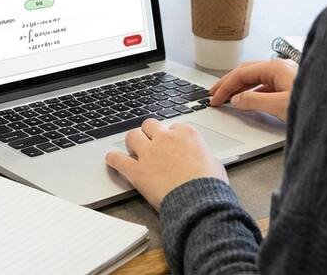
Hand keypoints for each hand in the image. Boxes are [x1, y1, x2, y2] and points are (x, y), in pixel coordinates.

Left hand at [105, 118, 227, 209]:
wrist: (199, 201)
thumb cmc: (210, 185)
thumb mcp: (214, 163)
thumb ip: (202, 155)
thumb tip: (200, 159)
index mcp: (186, 134)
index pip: (174, 127)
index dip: (171, 136)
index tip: (171, 144)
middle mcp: (166, 138)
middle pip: (150, 125)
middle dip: (149, 133)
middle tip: (150, 142)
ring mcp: (149, 153)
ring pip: (132, 136)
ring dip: (132, 142)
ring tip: (132, 149)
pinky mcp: (137, 170)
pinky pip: (118, 159)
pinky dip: (113, 159)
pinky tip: (112, 159)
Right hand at [208, 59, 298, 120]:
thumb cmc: (317, 104)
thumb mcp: (279, 105)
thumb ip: (253, 101)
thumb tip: (236, 100)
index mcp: (275, 67)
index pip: (241, 74)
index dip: (225, 87)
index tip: (215, 98)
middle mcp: (281, 67)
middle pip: (247, 72)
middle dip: (228, 83)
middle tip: (215, 94)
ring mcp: (287, 75)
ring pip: (257, 78)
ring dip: (240, 87)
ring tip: (228, 97)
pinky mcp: (292, 85)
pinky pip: (266, 85)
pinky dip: (253, 91)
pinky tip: (249, 99)